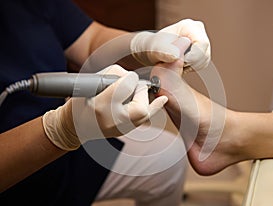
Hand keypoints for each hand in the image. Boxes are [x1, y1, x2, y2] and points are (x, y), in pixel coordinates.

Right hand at [42, 65, 167, 150]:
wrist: (74, 125)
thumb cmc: (81, 100)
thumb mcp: (93, 82)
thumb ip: (115, 75)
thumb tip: (133, 78)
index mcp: (100, 106)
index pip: (126, 87)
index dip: (129, 80)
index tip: (127, 78)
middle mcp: (112, 121)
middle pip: (140, 106)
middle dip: (140, 91)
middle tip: (133, 87)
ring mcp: (119, 129)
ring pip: (145, 114)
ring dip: (146, 99)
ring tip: (145, 91)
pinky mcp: (125, 132)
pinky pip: (144, 119)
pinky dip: (153, 108)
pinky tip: (161, 100)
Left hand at [130, 19, 209, 72]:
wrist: (153, 51)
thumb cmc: (153, 47)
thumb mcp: (155, 48)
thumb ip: (164, 51)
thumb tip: (176, 56)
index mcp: (190, 26)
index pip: (202, 44)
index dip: (194, 57)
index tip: (181, 63)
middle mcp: (198, 32)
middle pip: (204, 53)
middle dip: (190, 63)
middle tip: (175, 63)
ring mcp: (200, 42)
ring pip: (204, 60)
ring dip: (190, 67)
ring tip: (176, 64)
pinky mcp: (201, 51)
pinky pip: (201, 64)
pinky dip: (191, 68)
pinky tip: (180, 66)